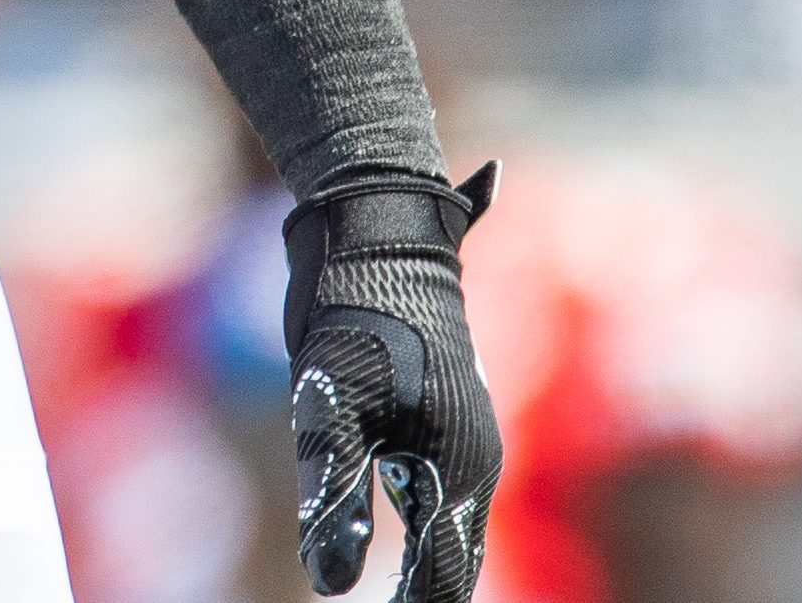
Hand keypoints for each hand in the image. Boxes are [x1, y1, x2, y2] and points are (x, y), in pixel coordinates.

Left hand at [279, 162, 499, 600]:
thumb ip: (333, 500)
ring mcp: (464, 435)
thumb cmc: (356, 318)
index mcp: (458, 467)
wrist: (383, 234)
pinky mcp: (445, 416)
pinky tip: (403, 547)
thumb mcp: (331, 412)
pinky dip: (424, 530)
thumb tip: (328, 586)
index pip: (445, 572)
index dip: (418, 602)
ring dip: (428, 565)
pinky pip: (441, 492)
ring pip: (450, 524)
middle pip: (456, 554)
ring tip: (401, 595)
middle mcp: (474, 458)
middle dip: (427, 591)